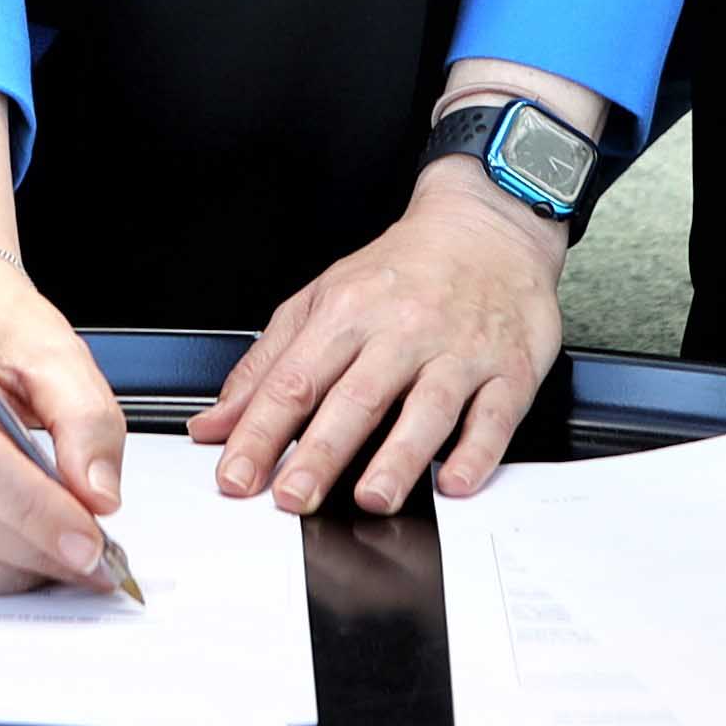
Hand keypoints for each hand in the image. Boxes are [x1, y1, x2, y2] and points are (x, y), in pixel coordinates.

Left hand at [198, 146, 566, 513]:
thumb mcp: (322, 300)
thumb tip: (216, 424)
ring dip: (399, 458)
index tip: (237, 476)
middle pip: (357, 398)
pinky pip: (494, 415)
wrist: (488, 226)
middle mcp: (402, 331)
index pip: (294, 380)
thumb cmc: (401, 271)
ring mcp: (459, 350)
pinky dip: (476, 451)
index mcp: (347, 313)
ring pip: (428, 408)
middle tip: (293, 499)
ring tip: (372, 498)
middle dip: (321, 453)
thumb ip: (267, 366)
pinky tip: (454, 481)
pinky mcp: (509, 369)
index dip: (261, 433)